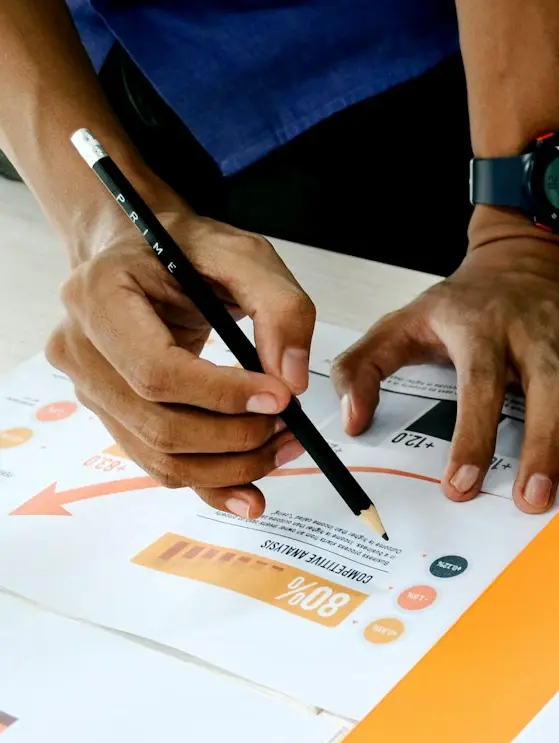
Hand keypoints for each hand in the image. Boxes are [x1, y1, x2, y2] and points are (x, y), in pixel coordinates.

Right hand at [47, 202, 316, 517]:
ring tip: (284, 446)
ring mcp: (91, 388)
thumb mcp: (245, 256)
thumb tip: (292, 379)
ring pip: (160, 455)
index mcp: (99, 296)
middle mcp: (80, 348)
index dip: (222, 394)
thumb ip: (282, 308)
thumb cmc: (189, 249)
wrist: (145, 252)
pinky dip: (210, 484)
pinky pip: (159, 465)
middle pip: (158, 423)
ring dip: (231, 465)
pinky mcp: (114, 415)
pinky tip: (251, 493)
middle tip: (290, 426)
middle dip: (235, 436)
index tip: (280, 398)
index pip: (156, 369)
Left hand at [332, 210, 558, 513]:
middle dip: (543, 445)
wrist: (528, 243)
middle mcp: (533, 326)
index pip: (477, 385)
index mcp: (480, 326)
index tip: (463, 485)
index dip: (471, 437)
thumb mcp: (405, 321)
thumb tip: (352, 421)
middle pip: (545, 386)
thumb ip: (365, 368)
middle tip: (534, 499)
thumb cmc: (469, 298)